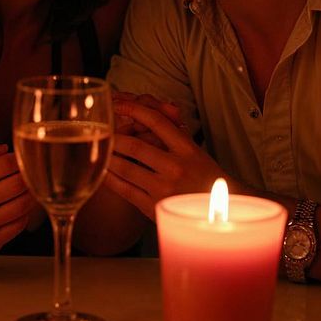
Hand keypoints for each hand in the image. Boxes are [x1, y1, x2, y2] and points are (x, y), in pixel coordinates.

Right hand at [0, 136, 34, 261]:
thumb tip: (2, 149)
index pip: (4, 163)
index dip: (17, 159)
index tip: (18, 159)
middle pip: (16, 183)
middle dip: (26, 176)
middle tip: (25, 173)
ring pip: (21, 204)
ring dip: (29, 193)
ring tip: (25, 188)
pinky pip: (19, 224)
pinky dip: (25, 213)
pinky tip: (18, 207)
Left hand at [104, 101, 227, 219]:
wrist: (222, 215)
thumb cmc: (207, 179)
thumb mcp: (197, 152)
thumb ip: (174, 133)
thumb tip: (150, 110)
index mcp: (188, 149)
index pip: (157, 121)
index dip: (134, 110)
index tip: (119, 105)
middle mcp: (176, 168)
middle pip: (135, 146)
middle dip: (115, 137)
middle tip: (102, 131)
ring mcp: (164, 190)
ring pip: (126, 169)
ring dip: (109, 157)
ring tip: (98, 149)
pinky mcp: (154, 208)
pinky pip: (126, 191)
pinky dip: (111, 180)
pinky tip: (102, 172)